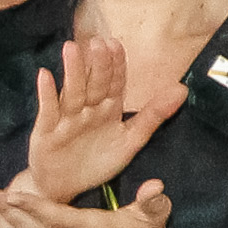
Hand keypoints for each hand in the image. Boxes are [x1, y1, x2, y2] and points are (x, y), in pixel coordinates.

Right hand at [23, 37, 182, 204]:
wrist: (64, 186)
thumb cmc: (98, 161)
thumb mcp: (132, 140)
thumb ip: (154, 115)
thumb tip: (182, 89)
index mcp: (108, 110)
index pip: (114, 83)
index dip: (116, 65)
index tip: (116, 44)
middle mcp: (87, 110)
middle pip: (93, 84)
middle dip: (96, 64)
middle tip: (98, 41)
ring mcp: (66, 119)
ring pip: (71, 92)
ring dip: (72, 71)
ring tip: (72, 48)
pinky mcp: (47, 131)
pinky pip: (47, 110)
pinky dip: (46, 94)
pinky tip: (44, 75)